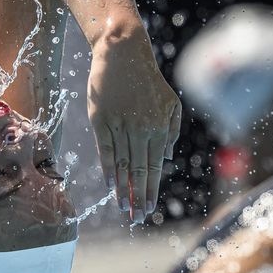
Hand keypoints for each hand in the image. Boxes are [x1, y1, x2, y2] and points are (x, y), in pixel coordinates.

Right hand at [87, 32, 180, 222]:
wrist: (123, 54)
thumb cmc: (147, 80)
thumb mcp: (170, 104)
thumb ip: (171, 132)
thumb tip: (164, 160)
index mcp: (160, 128)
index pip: (154, 167)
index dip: (150, 190)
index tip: (147, 209)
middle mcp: (142, 129)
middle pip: (139, 171)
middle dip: (138, 197)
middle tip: (135, 218)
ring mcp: (121, 125)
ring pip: (123, 164)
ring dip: (123, 189)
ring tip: (122, 208)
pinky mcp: (101, 120)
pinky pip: (106, 150)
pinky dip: (108, 169)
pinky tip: (109, 185)